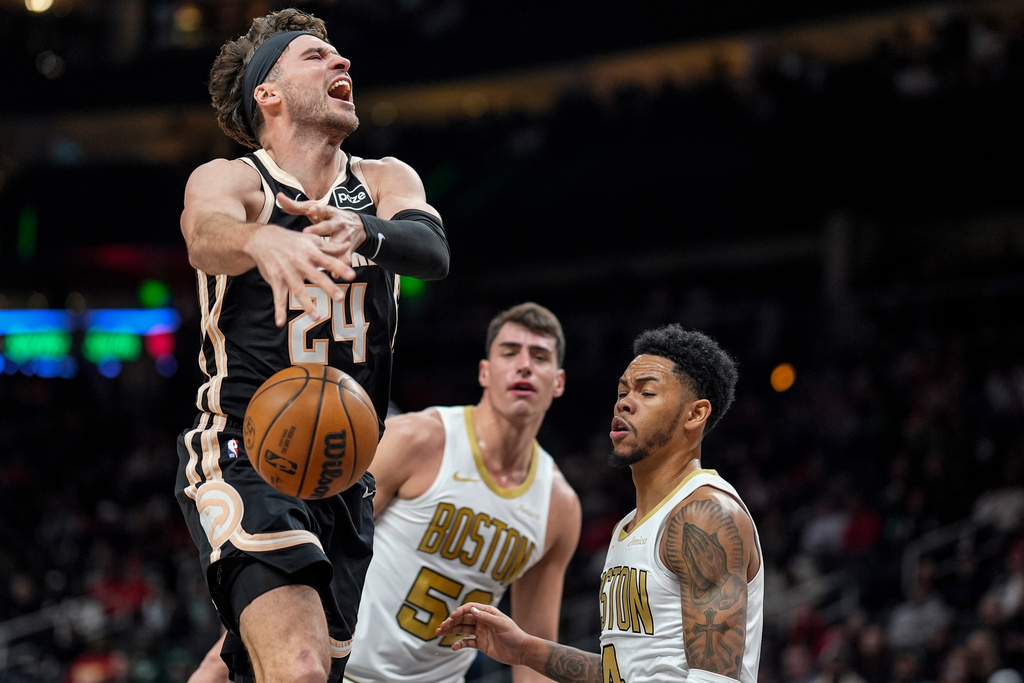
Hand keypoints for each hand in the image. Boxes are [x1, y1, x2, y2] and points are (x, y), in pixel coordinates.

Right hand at [245, 211, 354, 326]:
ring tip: (316, 317)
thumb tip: (348, 246)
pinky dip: (279, 310)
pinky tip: (280, 323)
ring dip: (307, 304)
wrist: (261, 238)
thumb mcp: (310, 240)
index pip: (329, 261)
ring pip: (298, 289)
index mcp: (311, 253)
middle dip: (328, 287)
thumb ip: (330, 247)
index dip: (340, 268)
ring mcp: (287, 272)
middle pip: (316, 276)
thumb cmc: (291, 240)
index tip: (352, 276)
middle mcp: (300, 262)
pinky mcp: (275, 280)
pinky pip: (278, 296)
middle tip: (340, 298)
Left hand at [277, 192, 366, 261]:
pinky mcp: (349, 249)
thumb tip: (279, 196)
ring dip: (332, 252)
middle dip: (319, 229)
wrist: (357, 224)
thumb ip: (297, 206)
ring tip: (324, 258)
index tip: (311, 210)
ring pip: (338, 244)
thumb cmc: (327, 217)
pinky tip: (333, 274)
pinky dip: (340, 265)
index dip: (317, 210)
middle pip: (328, 226)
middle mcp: (337, 223)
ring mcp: (345, 236)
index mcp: (329, 212)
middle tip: (307, 232)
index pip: (323, 209)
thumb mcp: (316, 210)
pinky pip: (345, 257)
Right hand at [436, 603, 528, 666]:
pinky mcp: (480, 643)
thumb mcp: (502, 624)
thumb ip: (486, 618)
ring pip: (462, 629)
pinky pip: (467, 642)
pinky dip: (459, 644)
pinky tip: (453, 647)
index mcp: (488, 612)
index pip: (470, 608)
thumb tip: (472, 610)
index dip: (460, 611)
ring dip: (451, 631)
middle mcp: (482, 621)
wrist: (521, 651)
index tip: (452, 616)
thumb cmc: (514, 635)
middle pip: (463, 619)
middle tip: (442, 626)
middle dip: (452, 621)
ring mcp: (480, 632)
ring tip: (439, 633)